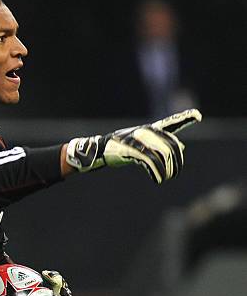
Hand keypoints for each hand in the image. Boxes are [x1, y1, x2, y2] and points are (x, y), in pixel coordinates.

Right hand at [66, 108, 201, 183]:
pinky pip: (150, 161)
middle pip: (171, 146)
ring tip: (164, 178)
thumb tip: (182, 148)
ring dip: (167, 170)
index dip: (185, 117)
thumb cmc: (122, 148)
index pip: (170, 122)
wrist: (99, 150)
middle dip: (176, 163)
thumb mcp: (143, 144)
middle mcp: (146, 132)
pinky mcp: (131, 149)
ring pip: (163, 155)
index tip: (198, 116)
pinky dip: (157, 172)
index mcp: (151, 129)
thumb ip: (162, 144)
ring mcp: (139, 140)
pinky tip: (157, 179)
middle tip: (173, 174)